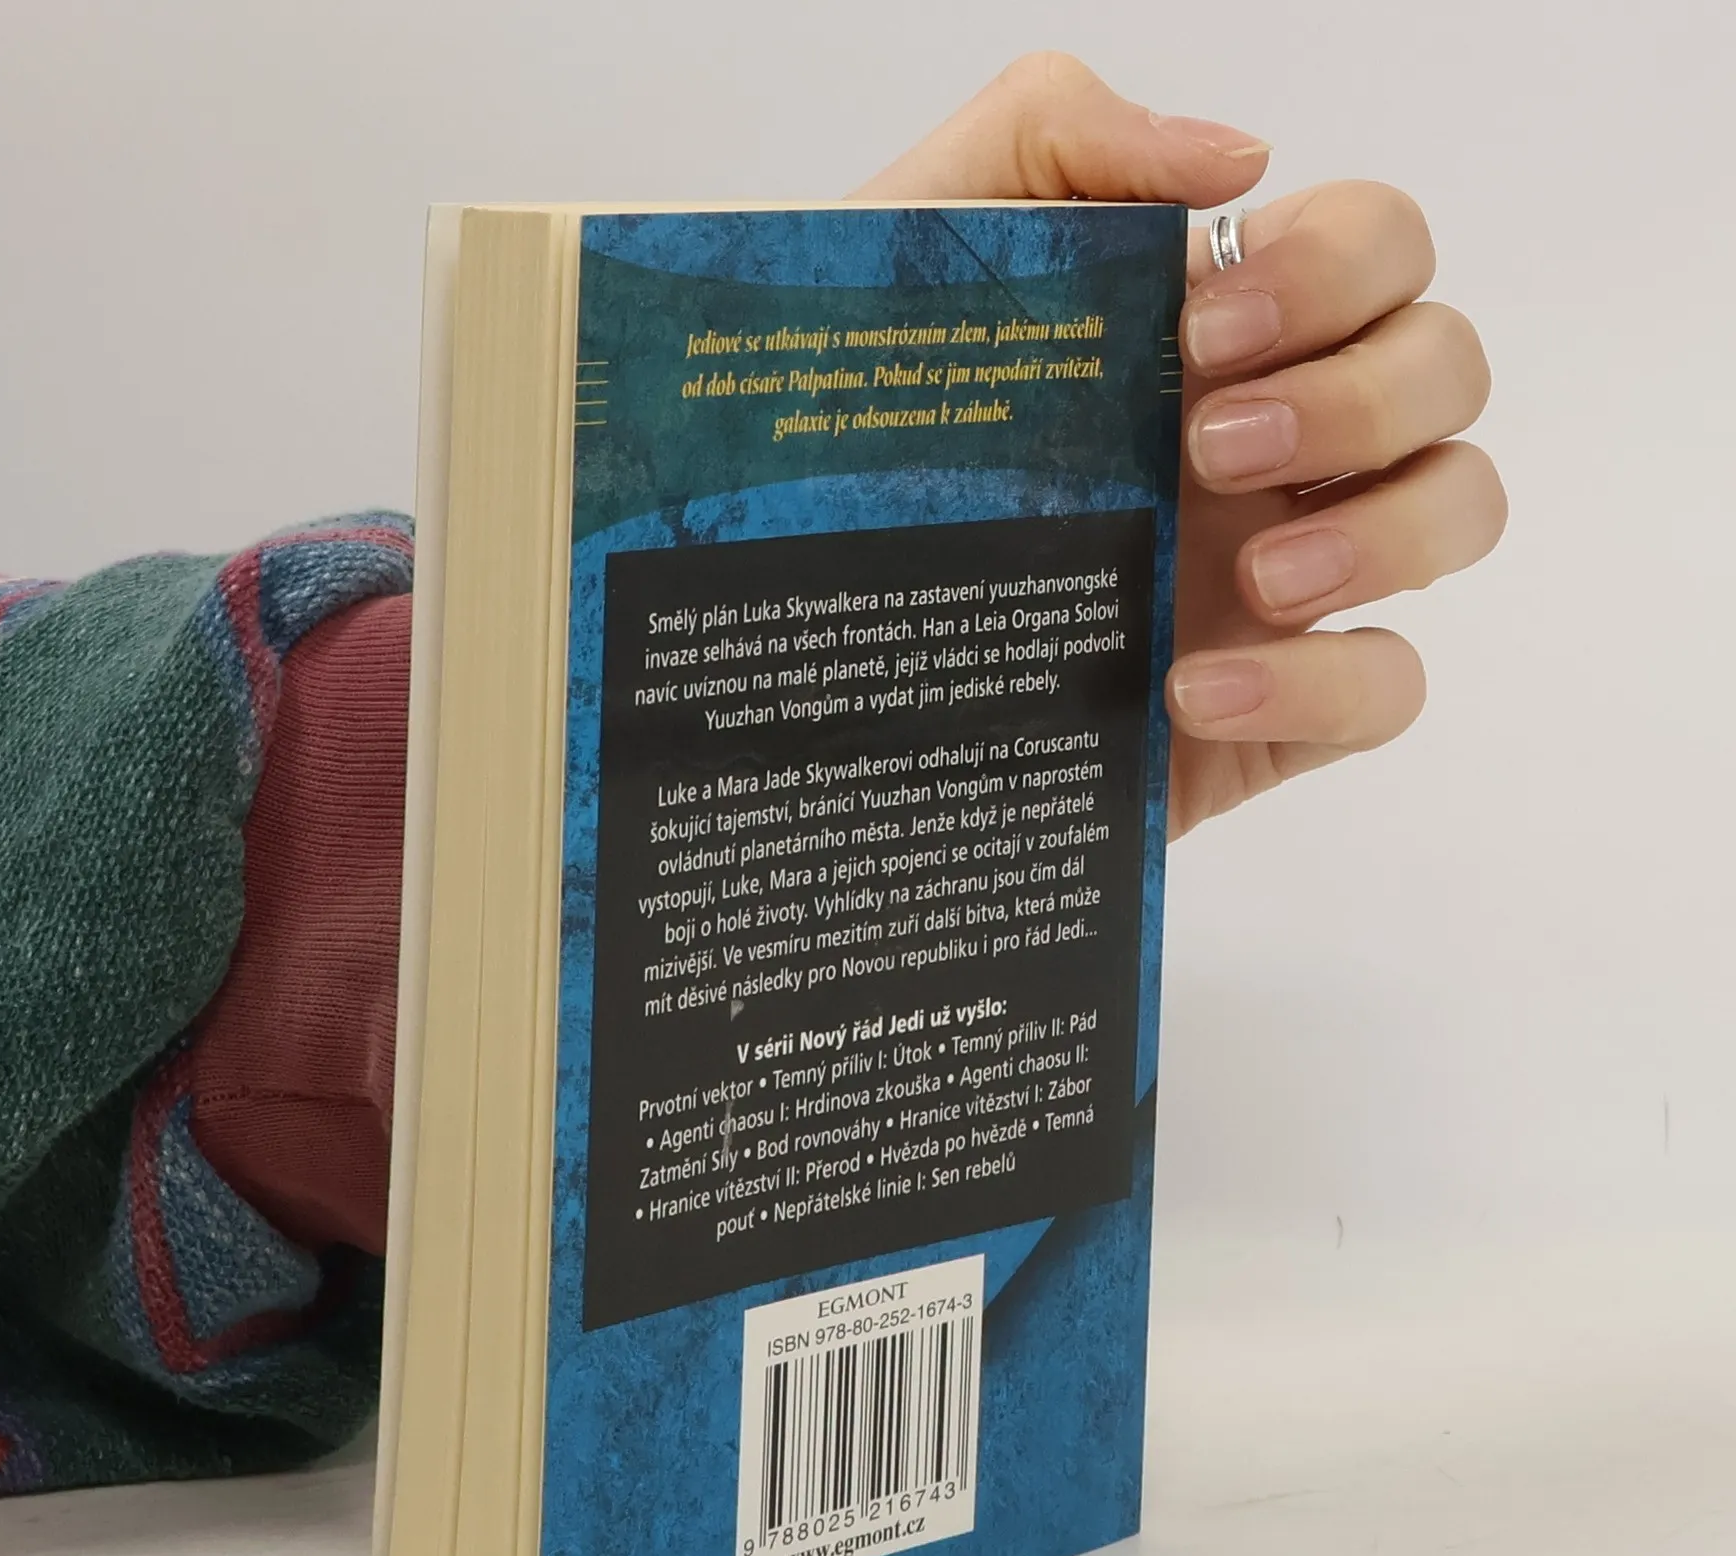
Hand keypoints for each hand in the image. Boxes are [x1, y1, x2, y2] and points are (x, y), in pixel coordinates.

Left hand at [856, 55, 1506, 837]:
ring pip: (1458, 510)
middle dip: (1360, 396)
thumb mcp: (910, 250)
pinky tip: (1189, 694)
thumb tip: (1241, 160)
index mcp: (1216, 329)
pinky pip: (1387, 688)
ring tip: (1252, 578)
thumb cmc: (848, 435)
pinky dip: (1323, 684)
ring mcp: (1281, 575)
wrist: (804, 645)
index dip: (1335, 268)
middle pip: (1444, 369)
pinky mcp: (1263, 709)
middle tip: (1205, 448)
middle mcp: (1274, 440)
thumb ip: (1052, 138)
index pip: (1378, 247)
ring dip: (1388, 529)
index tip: (1196, 330)